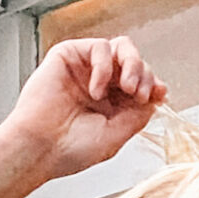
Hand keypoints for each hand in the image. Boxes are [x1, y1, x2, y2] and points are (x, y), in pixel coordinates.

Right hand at [0, 38, 167, 197]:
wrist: (39, 149)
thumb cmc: (69, 150)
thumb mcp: (115, 137)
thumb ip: (137, 116)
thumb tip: (156, 96)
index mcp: (112, 104)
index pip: (141, 83)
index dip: (153, 84)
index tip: (159, 93)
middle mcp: (101, 84)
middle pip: (134, 62)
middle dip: (143, 75)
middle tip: (138, 94)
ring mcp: (86, 69)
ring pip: (122, 48)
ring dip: (132, 63)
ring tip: (127, 87)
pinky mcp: (70, 55)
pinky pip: (99, 47)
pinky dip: (104, 66)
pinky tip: (96, 90)